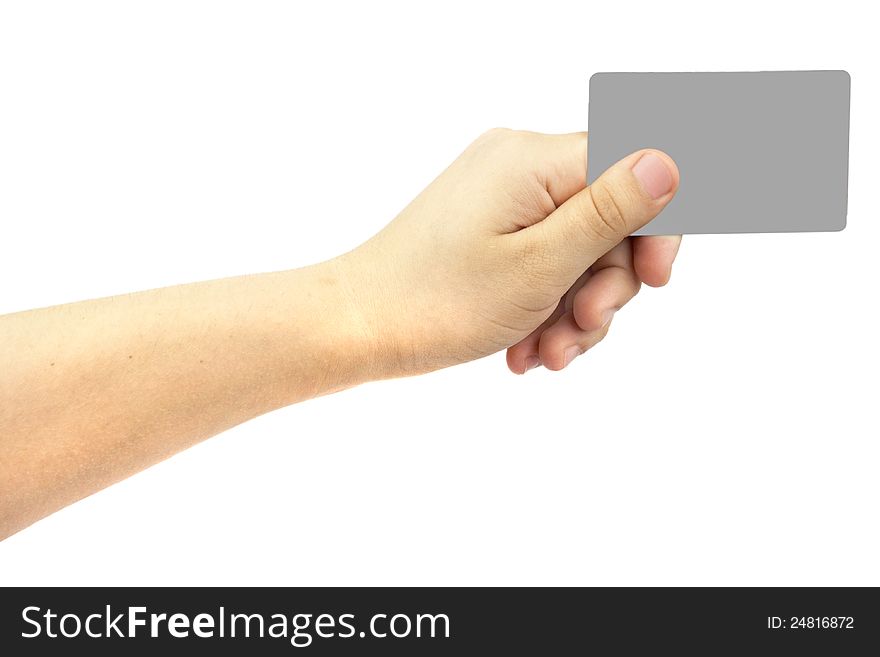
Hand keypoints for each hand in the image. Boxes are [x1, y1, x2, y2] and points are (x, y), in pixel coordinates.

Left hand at [340, 128, 680, 375]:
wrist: (357, 327)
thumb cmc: (437, 302)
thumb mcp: (540, 265)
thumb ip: (611, 212)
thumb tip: (670, 160)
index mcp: (534, 160)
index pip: (635, 167)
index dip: (658, 226)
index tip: (654, 281)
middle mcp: (520, 165)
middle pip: (608, 217)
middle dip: (606, 285)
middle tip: (582, 330)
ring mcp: (502, 198)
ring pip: (578, 249)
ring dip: (576, 308)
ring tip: (547, 354)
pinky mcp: (489, 228)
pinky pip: (543, 260)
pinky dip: (546, 305)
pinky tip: (529, 349)